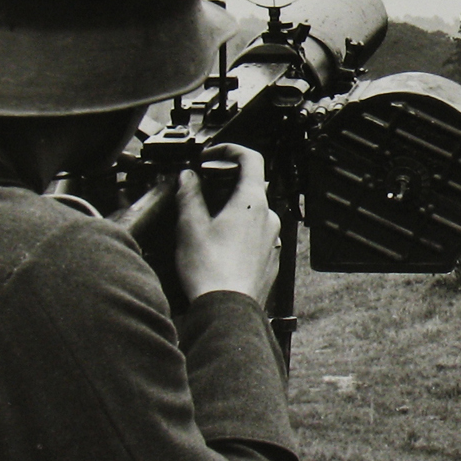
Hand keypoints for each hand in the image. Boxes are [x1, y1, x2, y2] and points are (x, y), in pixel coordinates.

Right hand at [174, 144, 281, 303]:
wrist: (228, 310)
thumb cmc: (211, 271)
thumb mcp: (190, 226)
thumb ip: (189, 195)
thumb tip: (187, 178)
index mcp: (252, 202)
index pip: (251, 158)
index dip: (230, 150)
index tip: (213, 156)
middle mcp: (268, 218)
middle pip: (250, 187)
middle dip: (225, 186)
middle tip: (201, 193)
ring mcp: (273, 239)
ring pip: (252, 213)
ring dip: (232, 212)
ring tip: (207, 225)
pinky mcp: (270, 258)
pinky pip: (256, 236)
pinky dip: (239, 234)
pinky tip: (220, 248)